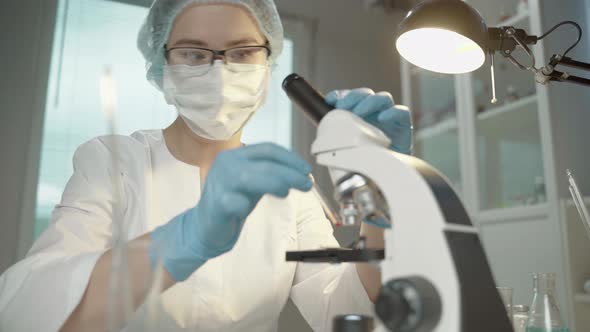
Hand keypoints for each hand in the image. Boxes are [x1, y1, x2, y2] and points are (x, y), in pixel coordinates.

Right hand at [150, 143, 312, 280]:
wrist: (205, 226)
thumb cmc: (232, 201)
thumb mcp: (254, 181)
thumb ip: (271, 174)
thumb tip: (300, 173)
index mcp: (235, 155)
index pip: (267, 149)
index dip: (290, 158)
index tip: (306, 169)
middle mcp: (226, 164)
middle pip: (265, 163)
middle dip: (291, 173)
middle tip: (307, 184)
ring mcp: (219, 182)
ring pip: (252, 178)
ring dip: (277, 184)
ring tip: (289, 192)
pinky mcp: (216, 203)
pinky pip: (236, 202)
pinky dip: (245, 205)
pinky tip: (249, 209)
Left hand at [325, 88, 411, 153]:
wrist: (386, 174)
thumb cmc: (367, 160)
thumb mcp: (349, 148)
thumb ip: (339, 140)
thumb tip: (320, 141)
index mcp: (359, 114)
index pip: (350, 97)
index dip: (340, 95)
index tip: (329, 100)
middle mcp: (374, 112)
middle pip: (365, 94)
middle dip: (352, 97)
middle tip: (342, 106)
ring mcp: (389, 116)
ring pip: (382, 98)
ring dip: (369, 102)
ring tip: (358, 112)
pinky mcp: (403, 124)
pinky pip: (401, 112)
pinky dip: (391, 112)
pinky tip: (382, 118)